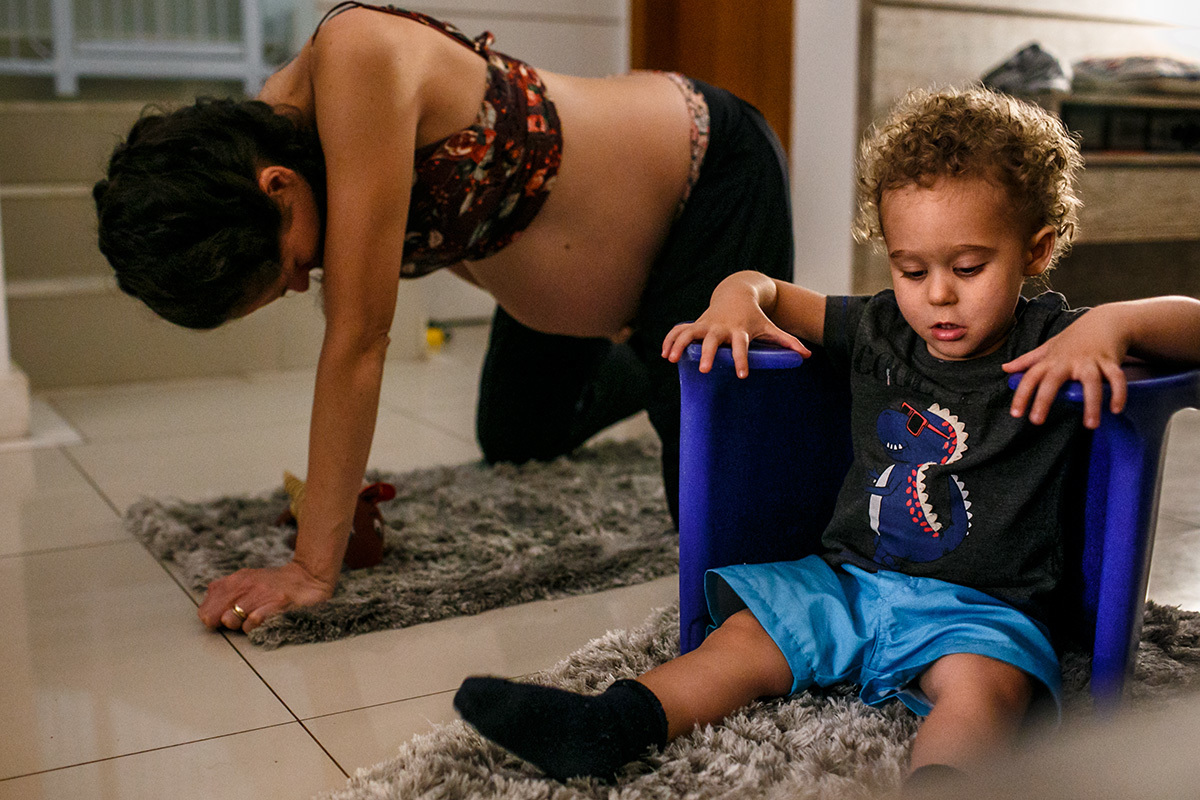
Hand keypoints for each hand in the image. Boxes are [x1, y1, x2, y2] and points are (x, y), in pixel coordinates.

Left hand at [197, 560, 335, 632]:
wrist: (307, 578)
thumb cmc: (275, 585)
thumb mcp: (246, 581)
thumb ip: (225, 593)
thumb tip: (206, 613)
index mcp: (235, 580)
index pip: (206, 608)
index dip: (211, 619)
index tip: (221, 621)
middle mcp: (244, 584)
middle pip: (214, 616)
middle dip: (221, 624)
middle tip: (236, 622)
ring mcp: (260, 594)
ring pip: (231, 620)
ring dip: (238, 626)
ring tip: (251, 620)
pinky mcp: (275, 603)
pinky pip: (252, 622)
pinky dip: (253, 627)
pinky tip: (262, 622)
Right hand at [661, 295, 808, 378]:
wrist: (736, 292)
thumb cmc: (755, 316)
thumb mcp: (770, 327)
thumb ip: (787, 342)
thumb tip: (808, 356)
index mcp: (739, 330)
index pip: (741, 346)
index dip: (742, 360)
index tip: (742, 375)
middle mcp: (720, 327)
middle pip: (712, 340)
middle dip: (707, 354)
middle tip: (703, 370)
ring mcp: (706, 324)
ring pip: (689, 333)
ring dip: (679, 345)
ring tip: (670, 359)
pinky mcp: (695, 323)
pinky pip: (679, 331)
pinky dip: (670, 340)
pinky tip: (665, 354)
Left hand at [1002, 307, 1128, 429]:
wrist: (1104, 321)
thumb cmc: (1072, 339)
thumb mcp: (1048, 348)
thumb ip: (1028, 360)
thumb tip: (1005, 368)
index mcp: (1050, 360)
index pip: (1030, 378)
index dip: (1021, 395)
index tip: (1016, 414)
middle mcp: (1068, 361)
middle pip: (1052, 381)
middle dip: (1043, 400)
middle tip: (1036, 421)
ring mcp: (1090, 361)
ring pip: (1090, 382)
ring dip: (1091, 403)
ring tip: (1091, 425)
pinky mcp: (1110, 361)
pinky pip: (1116, 378)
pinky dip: (1118, 393)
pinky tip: (1116, 410)